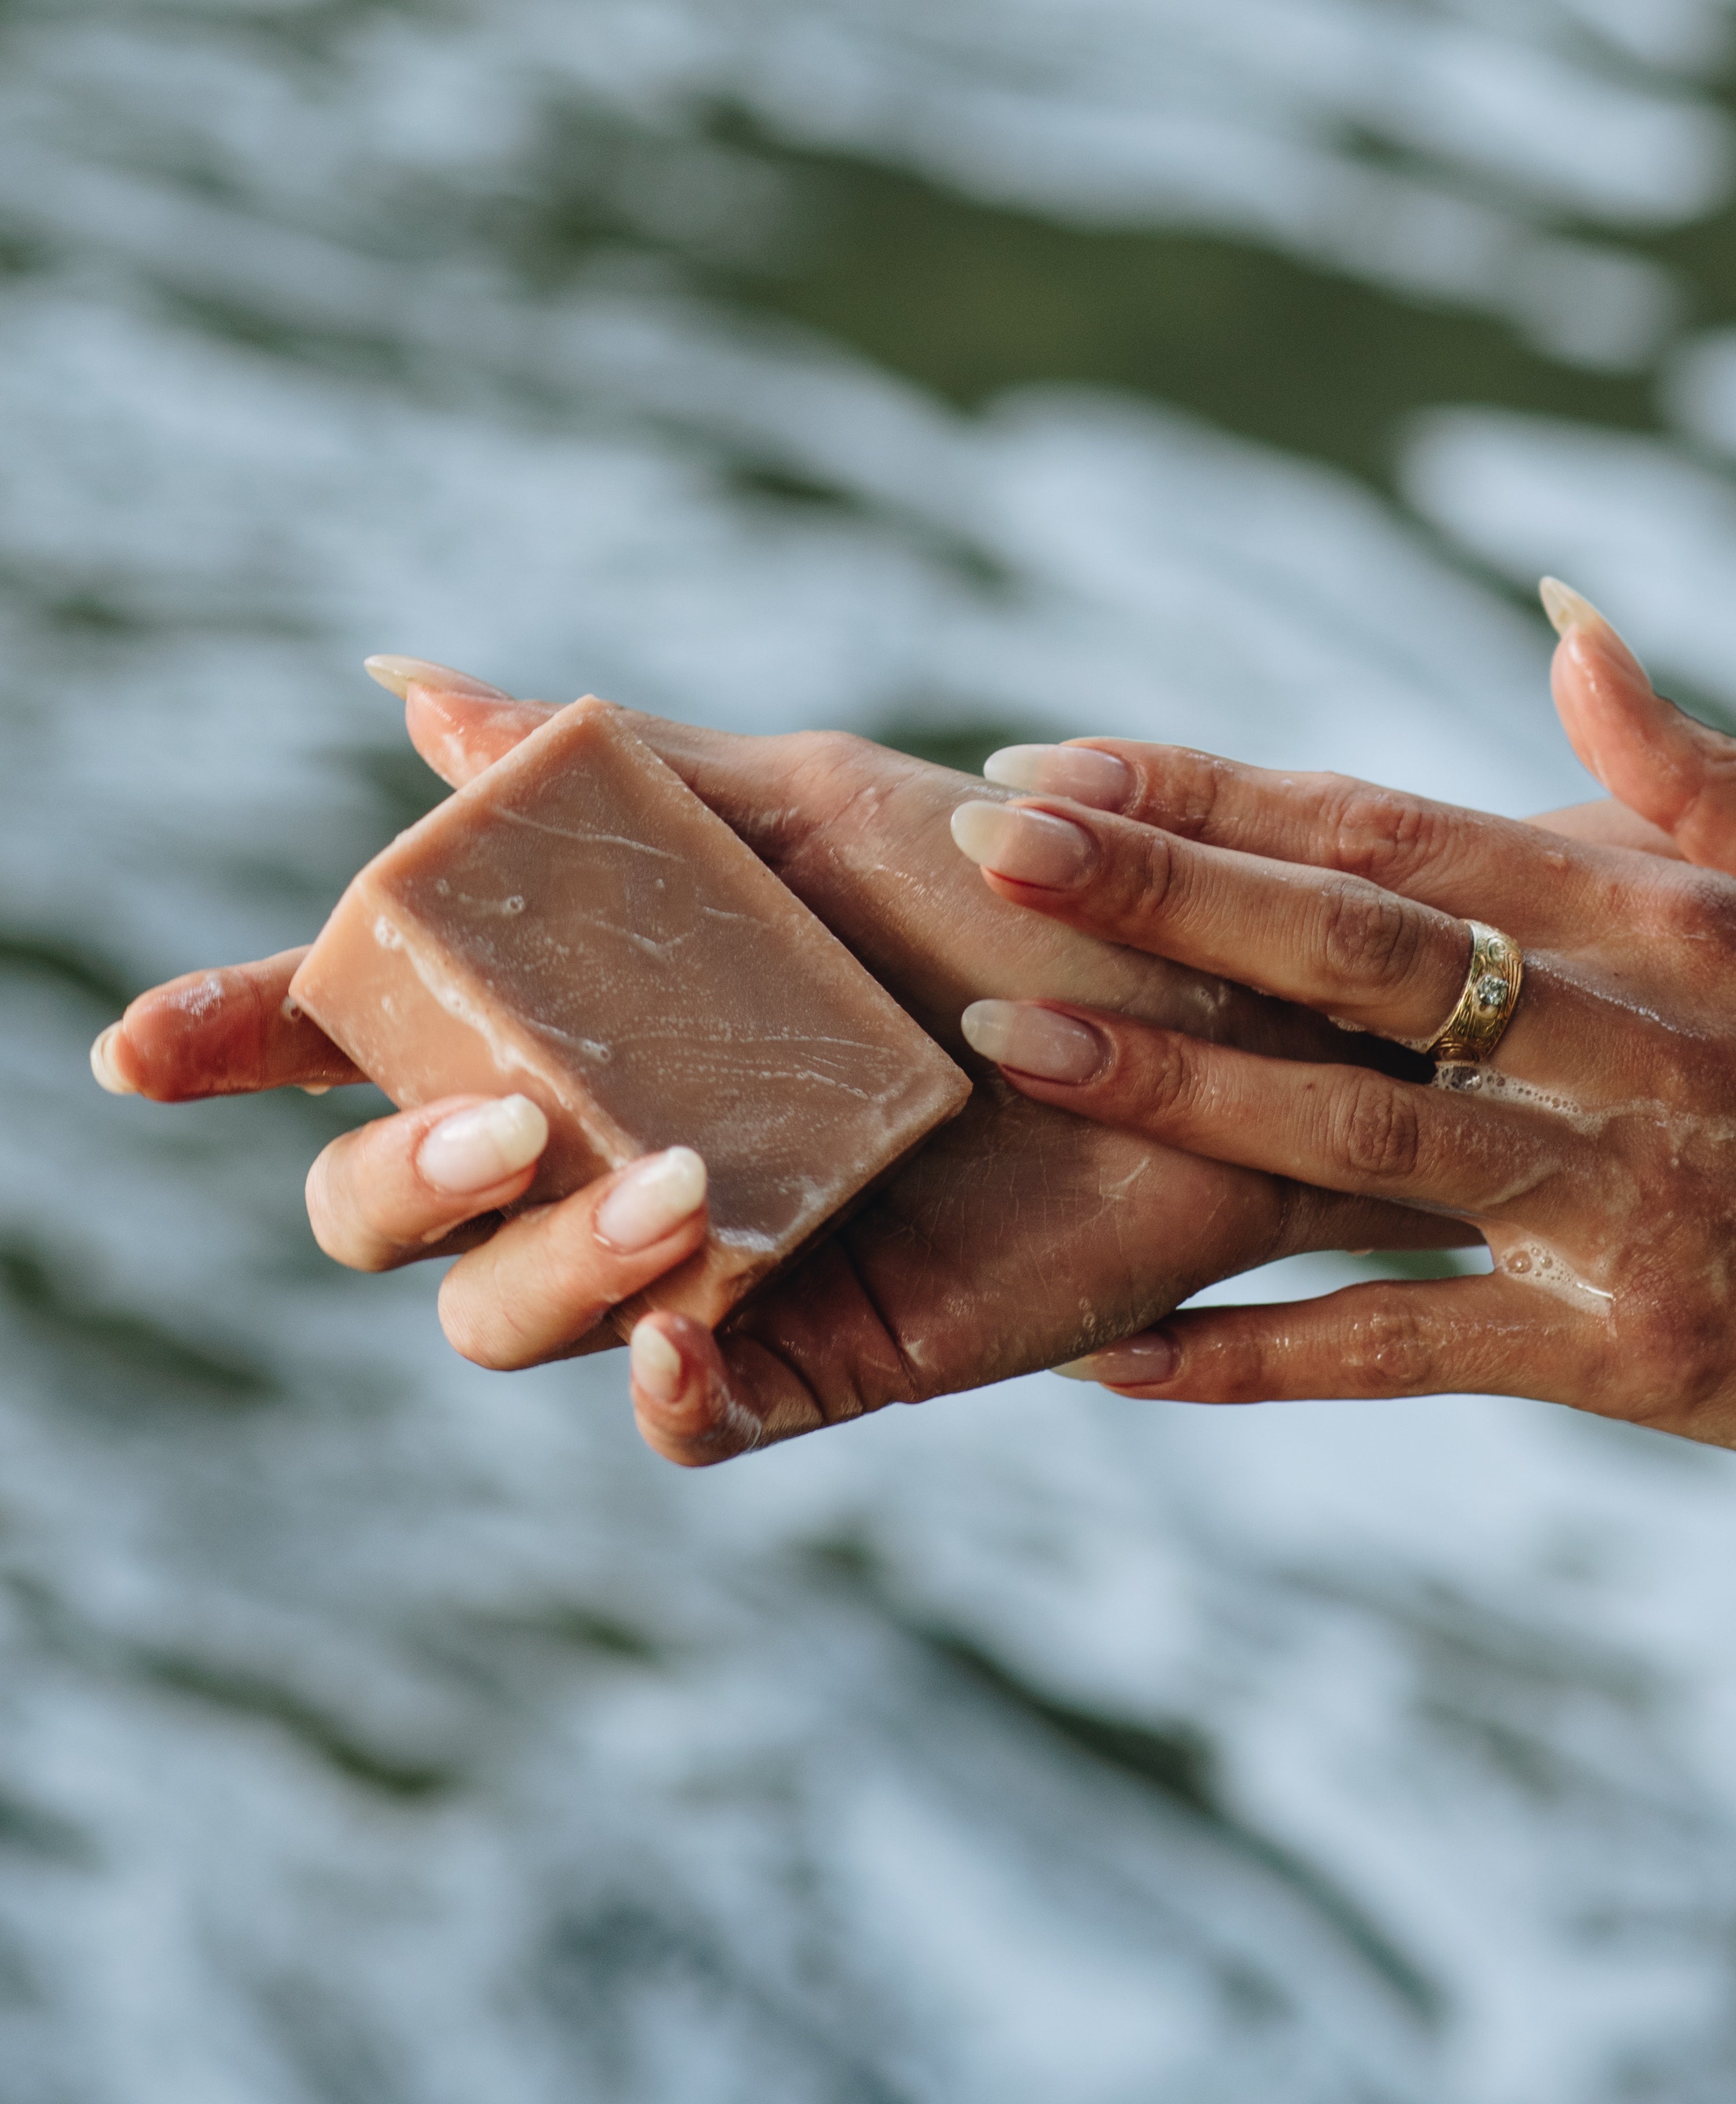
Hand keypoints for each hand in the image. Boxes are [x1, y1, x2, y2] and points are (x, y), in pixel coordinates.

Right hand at [96, 675, 1433, 1463]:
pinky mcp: (815, 1353)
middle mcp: (607, 1140)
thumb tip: (408, 687)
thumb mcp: (812, 804)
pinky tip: (693, 1318)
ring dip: (548, 1262)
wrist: (1217, 1013)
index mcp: (581, 1005)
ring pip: (511, 1315)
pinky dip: (665, 1378)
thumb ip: (615, 771)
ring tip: (670, 1185)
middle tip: (499, 1110)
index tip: (150, 1048)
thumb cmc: (1021, 893)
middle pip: (390, 1204)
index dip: (244, 1042)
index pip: (358, 1037)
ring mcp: (695, 1259)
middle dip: (393, 1171)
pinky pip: (682, 1416)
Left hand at [944, 597, 1735, 1509]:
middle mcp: (1630, 1035)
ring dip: (1171, 1088)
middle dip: (1153, 890)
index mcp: (1664, 916)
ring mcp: (1627, 1196)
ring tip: (1005, 1043)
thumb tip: (1557, 619)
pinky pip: (1412, 1347)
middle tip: (977, 845)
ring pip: (1355, 1132)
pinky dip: (1263, 1354)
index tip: (1054, 761)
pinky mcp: (1639, 1348)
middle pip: (1349, 947)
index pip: (1391, 829)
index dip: (1211, 794)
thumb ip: (1692, 764)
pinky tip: (1119, 1357)